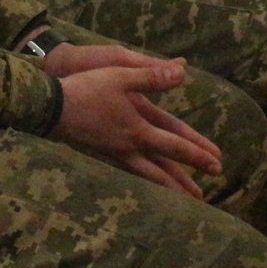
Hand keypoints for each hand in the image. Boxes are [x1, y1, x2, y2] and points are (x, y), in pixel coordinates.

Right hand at [53, 59, 223, 198]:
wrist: (49, 108)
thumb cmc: (86, 88)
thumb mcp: (122, 74)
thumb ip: (153, 76)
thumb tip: (183, 70)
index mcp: (138, 130)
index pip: (175, 145)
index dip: (197, 154)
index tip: (217, 164)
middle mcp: (128, 147)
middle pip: (162, 169)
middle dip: (184, 181)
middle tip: (204, 194)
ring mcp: (112, 155)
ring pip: (146, 176)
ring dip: (166, 186)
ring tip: (181, 197)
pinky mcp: (99, 155)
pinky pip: (128, 172)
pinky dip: (143, 180)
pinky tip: (143, 180)